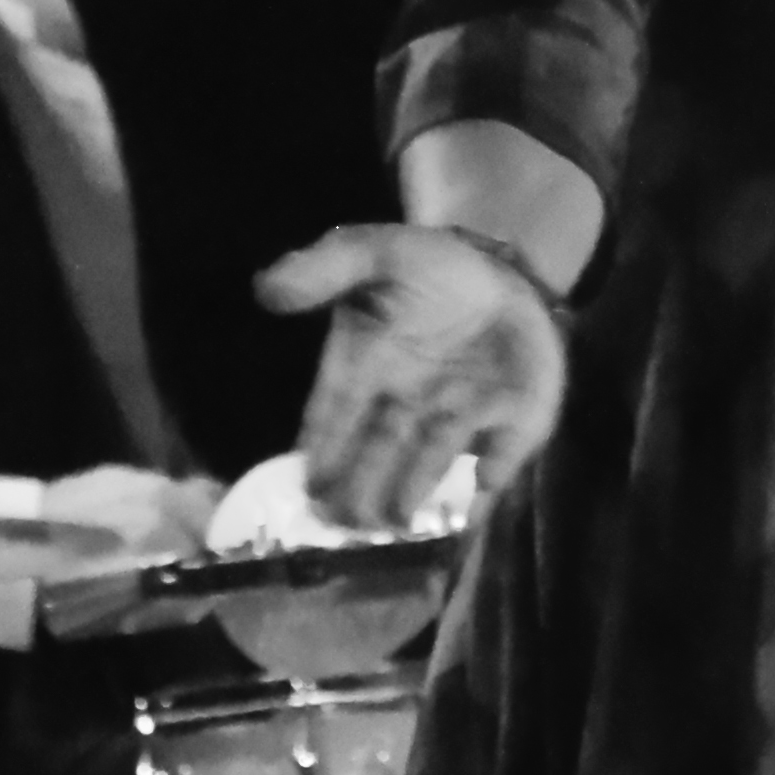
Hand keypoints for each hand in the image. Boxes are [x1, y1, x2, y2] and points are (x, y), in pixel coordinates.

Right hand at [257, 223, 568, 536]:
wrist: (510, 272)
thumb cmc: (436, 268)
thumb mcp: (377, 252)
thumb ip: (325, 269)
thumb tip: (264, 287)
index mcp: (369, 366)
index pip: (337, 411)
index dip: (321, 445)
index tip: (306, 480)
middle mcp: (409, 403)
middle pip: (378, 450)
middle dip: (359, 486)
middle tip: (341, 521)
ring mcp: (460, 418)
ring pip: (430, 462)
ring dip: (411, 492)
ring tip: (390, 520)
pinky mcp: (510, 426)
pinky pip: (499, 460)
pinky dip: (488, 482)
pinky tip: (475, 502)